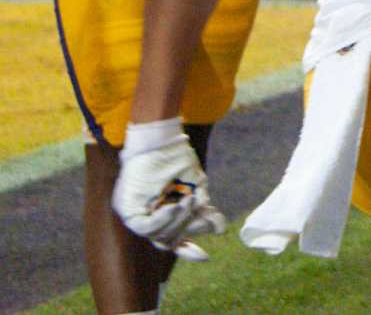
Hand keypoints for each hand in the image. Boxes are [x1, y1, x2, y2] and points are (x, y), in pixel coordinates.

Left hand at [113, 120, 224, 255]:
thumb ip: (203, 209)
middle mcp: (144, 217)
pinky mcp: (127, 209)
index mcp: (159, 213)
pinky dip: (163, 219)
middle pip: (168, 239)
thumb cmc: (176, 156)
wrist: (158, 135)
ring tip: (188, 200)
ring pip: (158, 235)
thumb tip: (220, 230)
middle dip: (187, 227)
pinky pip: (145, 227)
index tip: (205, 257)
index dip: (188, 248)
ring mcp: (133, 214)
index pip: (172, 238)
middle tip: (197, 206)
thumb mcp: (196, 185)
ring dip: (177, 220)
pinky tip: (175, 206)